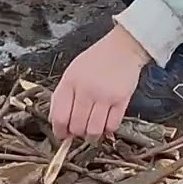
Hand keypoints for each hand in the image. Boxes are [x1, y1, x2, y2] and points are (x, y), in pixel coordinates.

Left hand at [50, 26, 149, 140]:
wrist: (122, 48)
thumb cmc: (97, 60)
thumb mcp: (72, 72)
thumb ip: (64, 95)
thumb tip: (59, 122)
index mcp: (70, 82)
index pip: (59, 116)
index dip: (59, 131)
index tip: (62, 134)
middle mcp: (86, 90)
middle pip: (76, 126)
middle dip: (76, 133)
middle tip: (79, 131)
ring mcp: (104, 95)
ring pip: (93, 130)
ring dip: (91, 135)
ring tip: (92, 130)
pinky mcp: (121, 99)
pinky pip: (112, 125)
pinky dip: (107, 129)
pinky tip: (106, 123)